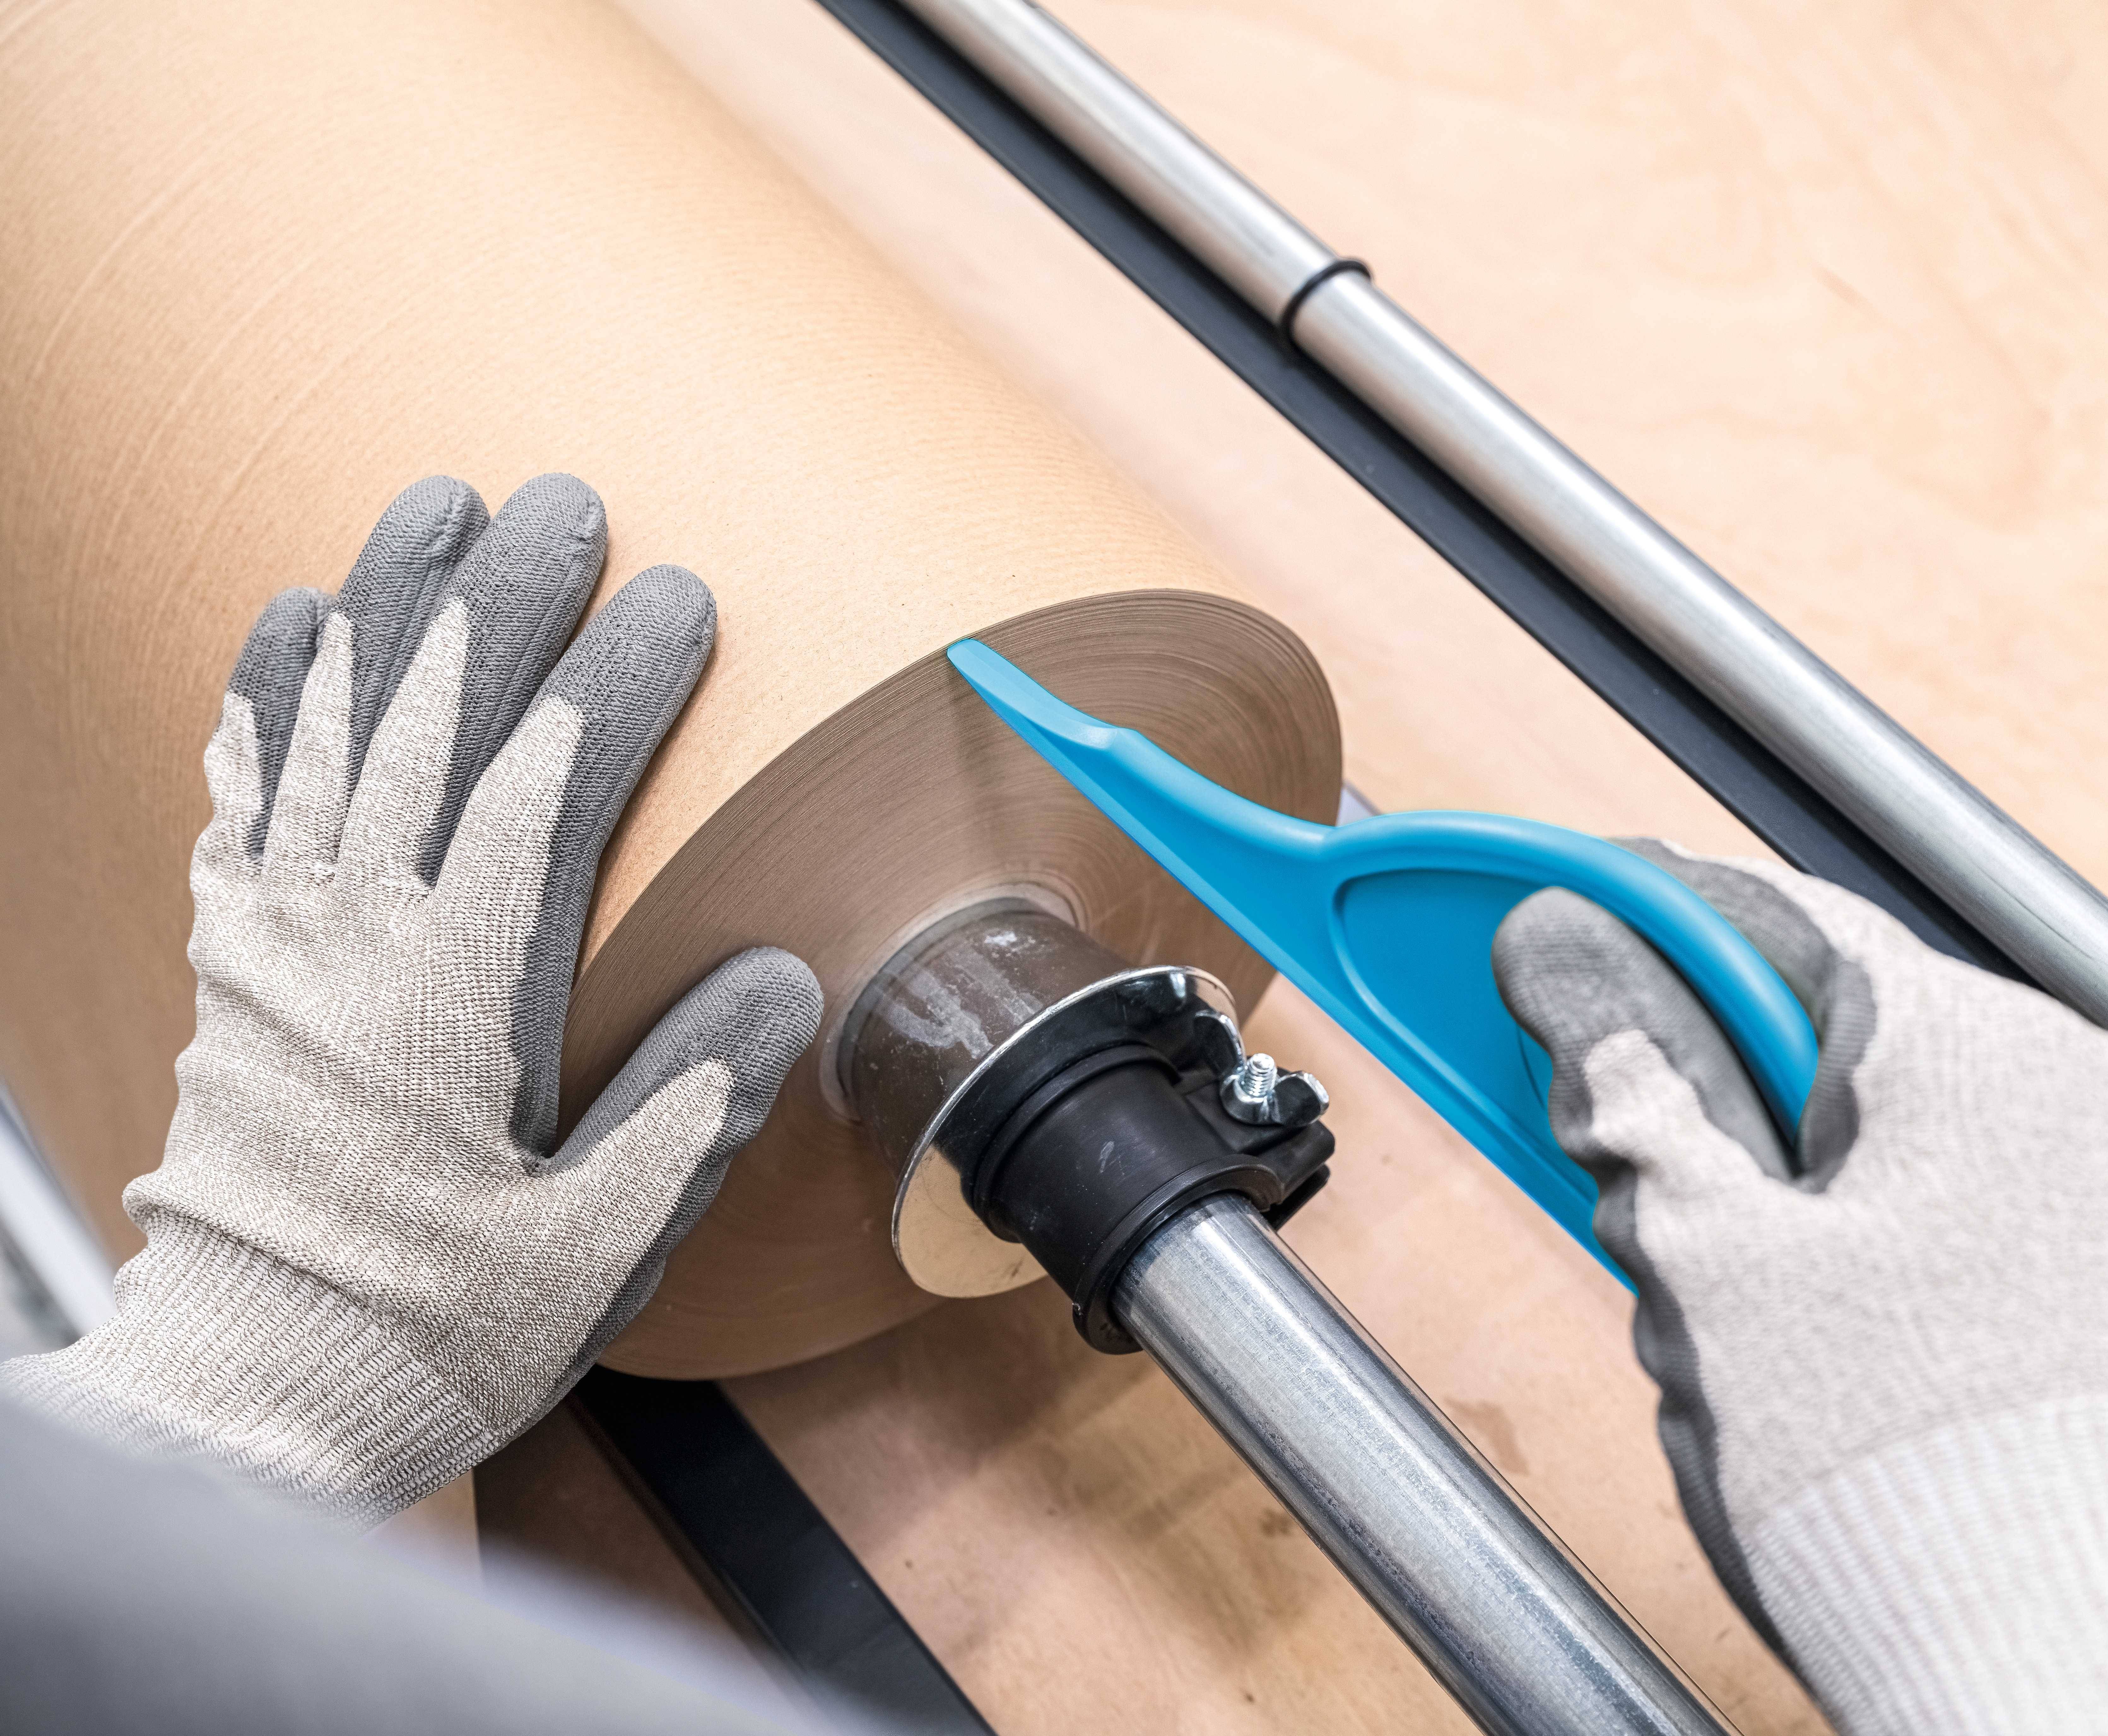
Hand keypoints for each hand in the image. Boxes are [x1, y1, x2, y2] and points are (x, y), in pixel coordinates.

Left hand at [2, 476, 821, 1525]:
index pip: (542, 794)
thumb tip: (779, 978)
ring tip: (432, 505)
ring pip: (333, 734)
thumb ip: (685, 1103)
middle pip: (431, 728)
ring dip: (388, 610)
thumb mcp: (598, 1246)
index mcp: (454, 1004)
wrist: (255, 1394)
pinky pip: (244, 798)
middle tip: (561, 500)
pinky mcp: (234, 968)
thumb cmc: (436, 1330)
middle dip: (502, 600)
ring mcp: (277, 947)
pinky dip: (267, 701)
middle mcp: (352, 948)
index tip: (678, 595)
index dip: (616, 684)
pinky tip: (290, 623)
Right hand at [1494, 843, 2107, 1734]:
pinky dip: (1924, 1249)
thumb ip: (1631, 1087)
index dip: (1639, 922)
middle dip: (1730, 1103)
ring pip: (1936, 1135)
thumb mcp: (1708, 1261)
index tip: (1554, 919)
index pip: (1770, 924)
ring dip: (1823, 1188)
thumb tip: (1563, 954)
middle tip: (1640, 1189)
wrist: (2073, 1690)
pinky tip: (1868, 1357)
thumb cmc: (1894, 1489)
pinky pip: (2019, 1215)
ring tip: (1760, 1324)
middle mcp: (2099, 1090)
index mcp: (1985, 1046)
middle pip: (1855, 1038)